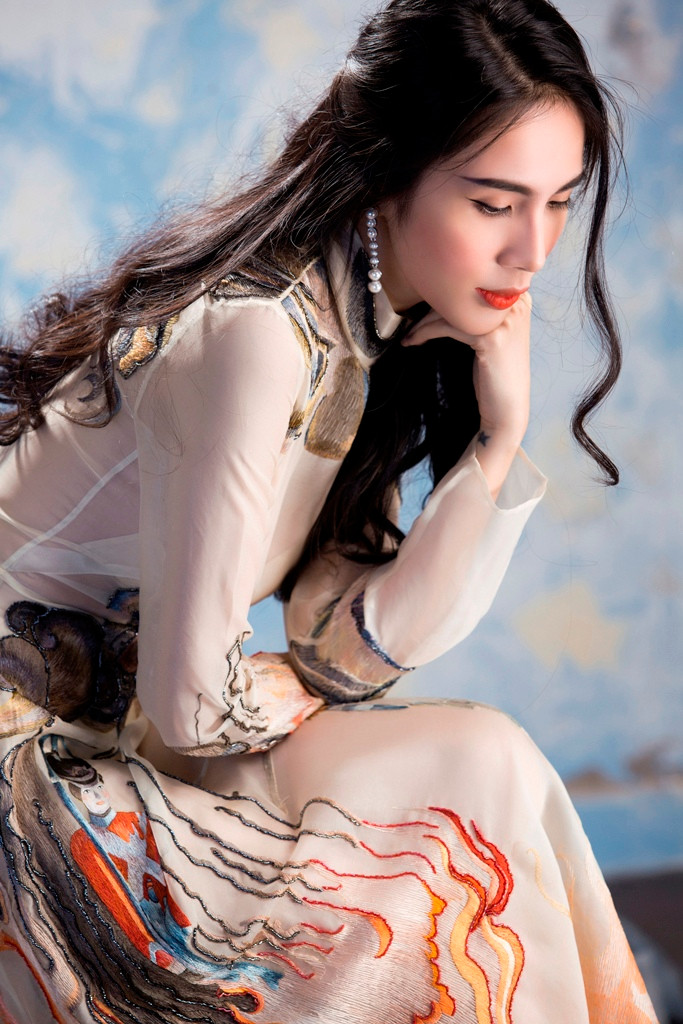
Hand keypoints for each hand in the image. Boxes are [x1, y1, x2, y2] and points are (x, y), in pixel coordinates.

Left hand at [402, 293, 531, 496]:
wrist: (507, 409)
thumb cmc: (495, 373)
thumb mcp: (490, 334)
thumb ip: (479, 311)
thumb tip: (444, 294)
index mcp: (518, 296)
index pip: (473, 282)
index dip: (445, 291)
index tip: (423, 304)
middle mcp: (516, 302)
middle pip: (462, 291)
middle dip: (431, 305)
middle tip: (410, 320)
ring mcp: (505, 319)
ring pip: (452, 308)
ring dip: (423, 321)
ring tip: (409, 334)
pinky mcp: (490, 338)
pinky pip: (447, 327)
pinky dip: (425, 333)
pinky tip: (412, 341)